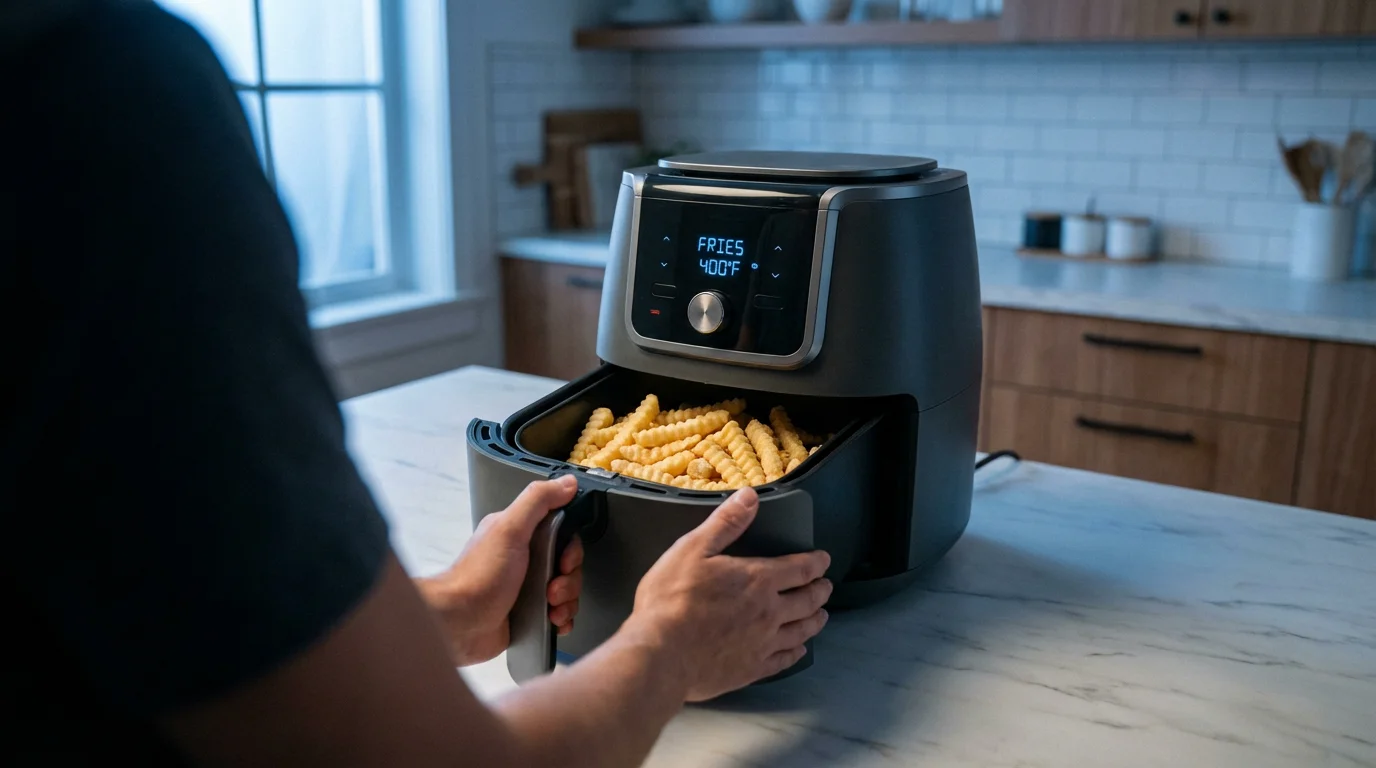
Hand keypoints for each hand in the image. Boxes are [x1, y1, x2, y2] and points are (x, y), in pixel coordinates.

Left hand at [418, 476, 584, 665]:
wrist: (458, 625)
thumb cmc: (480, 576)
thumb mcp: (509, 529)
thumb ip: (538, 501)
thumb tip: (568, 482)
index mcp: (520, 535)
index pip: (562, 534)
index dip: (571, 548)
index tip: (565, 560)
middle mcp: (525, 560)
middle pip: (568, 565)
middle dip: (569, 580)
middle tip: (553, 590)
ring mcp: (527, 589)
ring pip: (567, 591)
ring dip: (567, 602)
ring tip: (551, 609)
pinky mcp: (529, 616)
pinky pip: (559, 615)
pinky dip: (563, 620)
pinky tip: (555, 623)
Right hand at [623, 487, 831, 701]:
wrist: (660, 655)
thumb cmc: (671, 600)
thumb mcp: (692, 549)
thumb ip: (725, 523)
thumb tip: (749, 497)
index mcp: (758, 580)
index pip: (799, 569)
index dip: (815, 563)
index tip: (823, 560)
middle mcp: (769, 612)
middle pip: (807, 601)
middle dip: (820, 591)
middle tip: (826, 587)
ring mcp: (762, 644)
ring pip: (801, 631)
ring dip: (814, 621)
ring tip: (821, 616)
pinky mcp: (751, 670)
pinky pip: (783, 661)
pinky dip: (795, 654)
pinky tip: (798, 651)